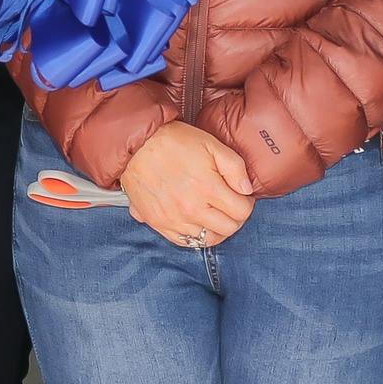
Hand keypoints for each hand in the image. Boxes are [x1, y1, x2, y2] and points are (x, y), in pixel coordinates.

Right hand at [118, 122, 254, 247]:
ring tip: (214, 213)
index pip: (241, 212)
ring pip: (208, 239)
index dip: (247, 203)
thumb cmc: (172, 140)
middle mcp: (191, 209)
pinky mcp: (159, 223)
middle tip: (231, 204)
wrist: (135, 145)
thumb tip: (246, 189)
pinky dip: (195, 235)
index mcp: (207, 188)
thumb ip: (234, 167)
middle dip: (235, 217)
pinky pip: (184, 242)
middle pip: (228, 229)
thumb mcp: (210, 144)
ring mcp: (174, 219)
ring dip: (217, 228)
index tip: (242, 196)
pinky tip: (196, 221)